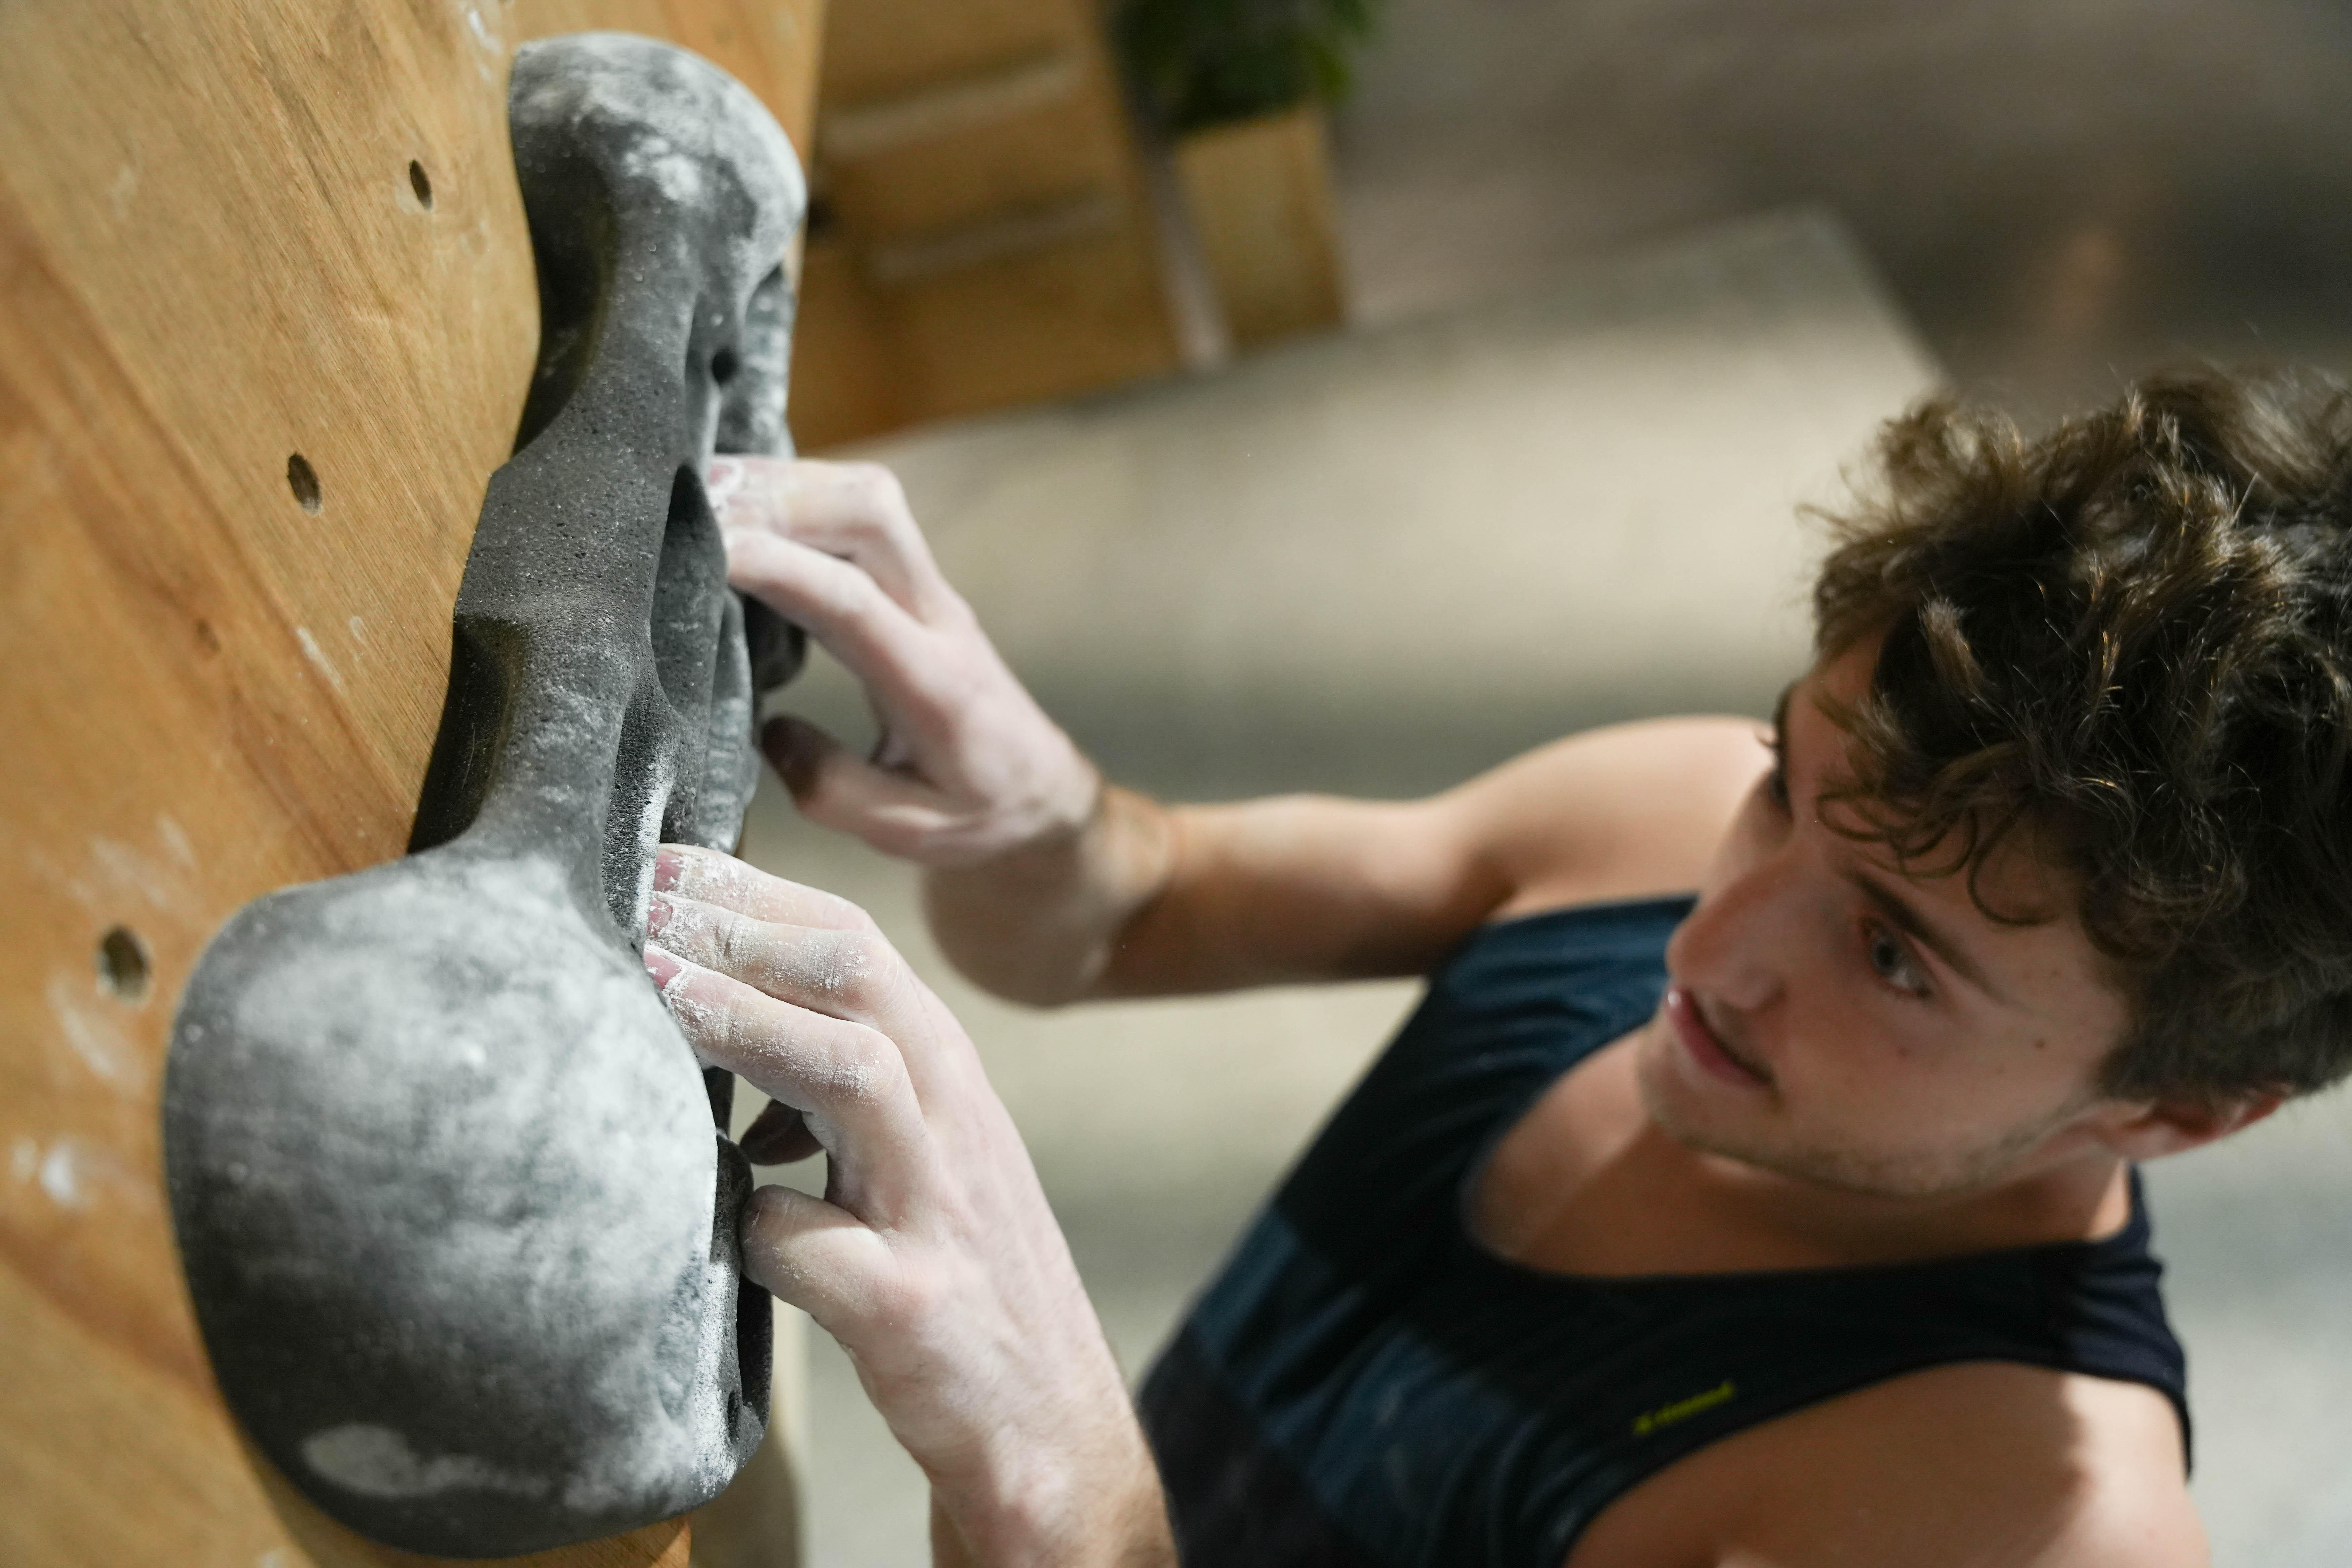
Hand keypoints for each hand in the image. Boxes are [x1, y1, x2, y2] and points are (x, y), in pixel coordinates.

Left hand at [641, 843, 1172, 1567]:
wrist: (1048, 1425)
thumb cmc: (958, 1276)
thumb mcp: (912, 1157)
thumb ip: (836, 1086)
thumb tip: (708, 1015)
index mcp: (945, 1076)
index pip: (852, 940)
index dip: (750, 892)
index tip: (658, 865)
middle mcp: (951, 1121)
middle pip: (856, 975)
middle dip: (740, 926)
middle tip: (634, 902)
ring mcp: (937, 1211)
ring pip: (856, 1074)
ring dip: (749, 1025)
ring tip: (653, 994)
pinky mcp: (913, 1307)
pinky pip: (821, 1248)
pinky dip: (761, 1225)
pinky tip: (718, 1219)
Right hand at [710, 456, 1098, 866]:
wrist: (1039, 784)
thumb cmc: (977, 809)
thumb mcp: (906, 829)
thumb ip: (832, 788)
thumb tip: (765, 731)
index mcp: (934, 682)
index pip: (853, 601)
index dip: (779, 566)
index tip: (708, 548)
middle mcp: (935, 613)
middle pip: (869, 512)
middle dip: (777, 497)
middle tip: (692, 514)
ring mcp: (927, 586)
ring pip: (864, 496)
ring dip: (783, 484)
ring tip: (704, 502)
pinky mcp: (910, 576)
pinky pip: (856, 508)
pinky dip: (796, 494)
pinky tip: (744, 510)